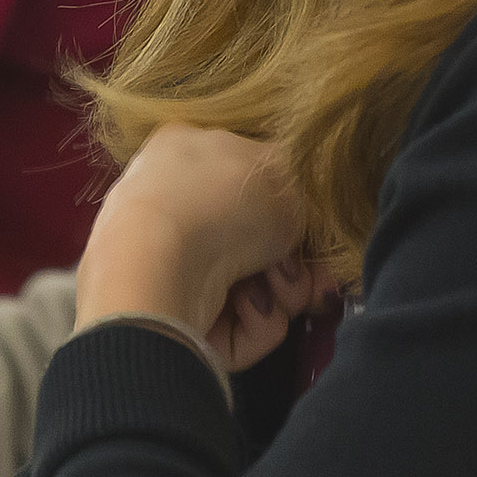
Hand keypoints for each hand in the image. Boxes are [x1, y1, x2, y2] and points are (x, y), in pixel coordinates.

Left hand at [73, 124, 326, 373]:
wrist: (159, 261)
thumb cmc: (224, 199)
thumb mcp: (283, 167)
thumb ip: (298, 185)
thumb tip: (292, 211)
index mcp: (185, 150)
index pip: (250, 183)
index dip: (292, 212)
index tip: (317, 235)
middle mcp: (173, 206)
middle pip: (258, 243)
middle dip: (294, 265)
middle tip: (310, 274)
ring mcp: (168, 266)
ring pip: (254, 288)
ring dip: (283, 292)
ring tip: (277, 287)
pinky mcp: (173, 317)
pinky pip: (236, 325)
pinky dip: (254, 319)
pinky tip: (246, 305)